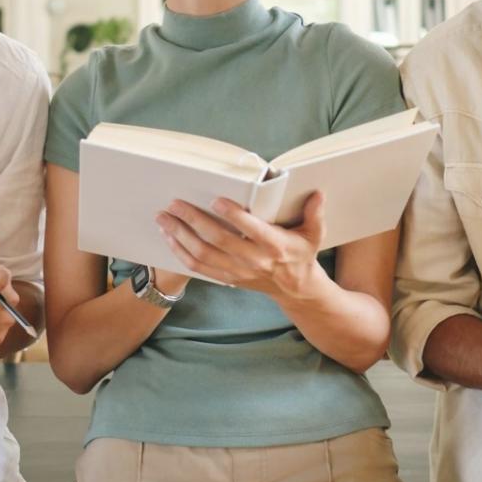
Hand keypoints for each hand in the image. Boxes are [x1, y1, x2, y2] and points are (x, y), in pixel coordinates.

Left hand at [157, 192, 325, 298]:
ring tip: (164, 218)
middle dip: (193, 220)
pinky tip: (169, 237)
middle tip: (175, 204)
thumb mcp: (314, 234)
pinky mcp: (228, 278)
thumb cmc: (302, 254)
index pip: (250, 229)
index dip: (232, 215)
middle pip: (217, 240)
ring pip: (202, 255)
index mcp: (274, 245)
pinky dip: (181, 253)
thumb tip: (317, 193)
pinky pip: (198, 268)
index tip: (215, 199)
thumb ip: (315, 213)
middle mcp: (253, 259)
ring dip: (180, 236)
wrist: (296, 288)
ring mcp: (238, 271)